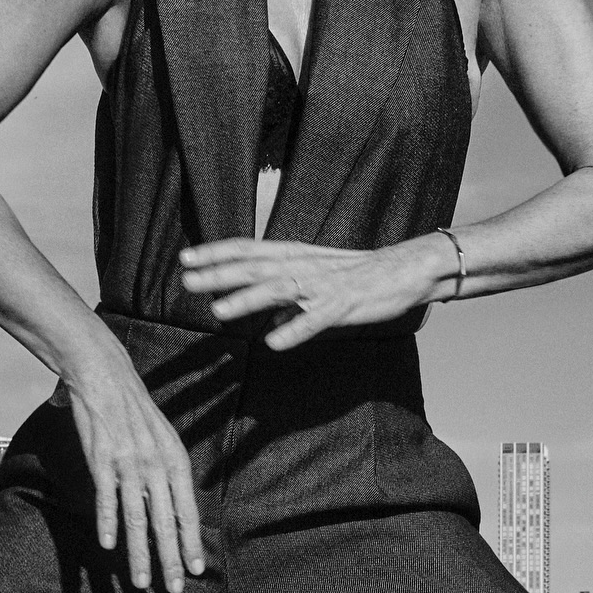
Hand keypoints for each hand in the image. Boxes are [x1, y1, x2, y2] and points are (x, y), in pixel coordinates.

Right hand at [65, 340, 203, 592]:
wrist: (106, 376)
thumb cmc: (135, 411)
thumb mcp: (163, 439)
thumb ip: (168, 472)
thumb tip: (175, 505)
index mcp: (176, 460)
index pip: (188, 511)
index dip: (191, 543)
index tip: (197, 570)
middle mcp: (157, 465)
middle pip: (166, 523)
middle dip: (170, 561)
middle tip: (173, 591)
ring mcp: (130, 464)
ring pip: (137, 519)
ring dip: (139, 555)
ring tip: (139, 582)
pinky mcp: (102, 460)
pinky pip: (106, 498)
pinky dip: (108, 523)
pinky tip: (109, 546)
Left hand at [180, 235, 449, 348]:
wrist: (407, 269)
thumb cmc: (359, 275)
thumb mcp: (317, 281)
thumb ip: (288, 297)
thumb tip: (266, 320)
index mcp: (295, 255)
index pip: (249, 249)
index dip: (216, 253)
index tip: (186, 258)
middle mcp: (304, 265)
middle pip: (255, 267)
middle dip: (219, 274)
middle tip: (187, 281)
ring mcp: (323, 285)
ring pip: (279, 289)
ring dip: (247, 300)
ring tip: (218, 312)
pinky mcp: (344, 305)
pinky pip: (316, 319)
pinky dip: (295, 329)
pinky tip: (274, 342)